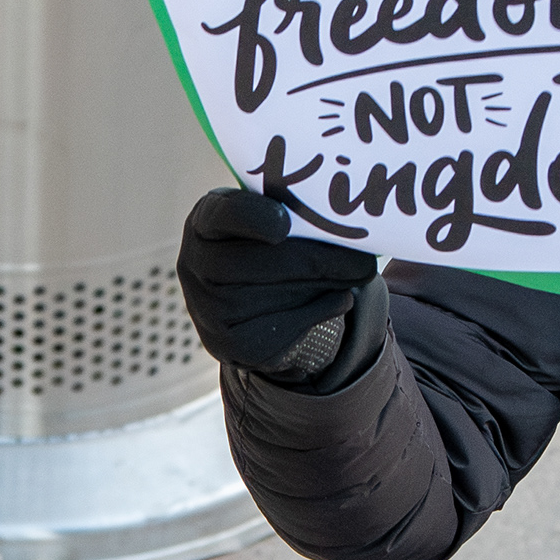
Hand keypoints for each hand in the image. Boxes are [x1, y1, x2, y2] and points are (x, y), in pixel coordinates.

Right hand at [178, 187, 380, 383]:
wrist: (246, 307)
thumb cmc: (265, 248)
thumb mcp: (270, 221)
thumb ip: (294, 214)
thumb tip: (352, 224)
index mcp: (206, 222)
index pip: (223, 215)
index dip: (252, 219)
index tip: (283, 225)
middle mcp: (196, 266)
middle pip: (262, 263)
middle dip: (319, 261)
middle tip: (363, 260)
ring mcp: (209, 309)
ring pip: (279, 295)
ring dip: (326, 284)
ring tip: (356, 273)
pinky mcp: (232, 345)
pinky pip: (287, 326)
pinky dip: (321, 310)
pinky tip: (337, 298)